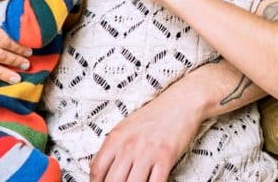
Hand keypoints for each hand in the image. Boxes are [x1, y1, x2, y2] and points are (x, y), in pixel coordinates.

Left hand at [90, 87, 204, 181]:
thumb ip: (113, 147)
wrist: (180, 102)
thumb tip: (100, 167)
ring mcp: (147, 152)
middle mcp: (129, 146)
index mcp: (116, 138)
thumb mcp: (126, 127)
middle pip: (112, 181)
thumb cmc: (155, 115)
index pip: (97, 169)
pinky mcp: (165, 158)